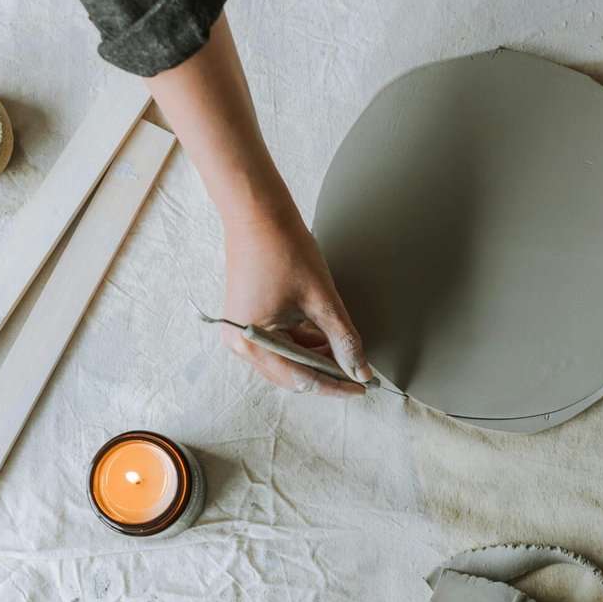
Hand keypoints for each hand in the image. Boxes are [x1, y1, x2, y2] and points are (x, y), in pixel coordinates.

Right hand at [220, 210, 371, 396]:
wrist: (257, 213)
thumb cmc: (285, 250)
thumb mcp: (322, 300)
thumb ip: (344, 339)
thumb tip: (361, 370)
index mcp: (252, 342)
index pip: (301, 379)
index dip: (335, 385)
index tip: (362, 388)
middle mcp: (240, 344)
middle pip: (291, 374)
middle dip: (326, 372)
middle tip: (359, 369)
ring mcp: (240, 333)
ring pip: (287, 360)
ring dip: (316, 357)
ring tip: (344, 347)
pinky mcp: (246, 321)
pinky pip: (279, 344)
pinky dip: (303, 343)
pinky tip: (325, 335)